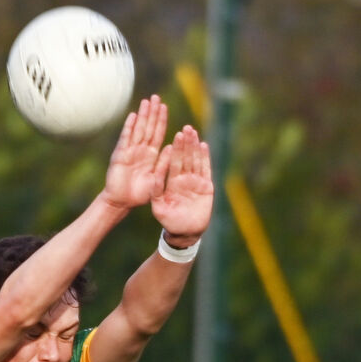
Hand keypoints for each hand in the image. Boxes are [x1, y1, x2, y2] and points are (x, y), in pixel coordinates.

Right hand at [102, 95, 171, 210]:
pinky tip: (133, 116)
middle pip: (148, 127)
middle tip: (156, 97)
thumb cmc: (140, 193)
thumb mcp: (157, 179)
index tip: (164, 106)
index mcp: (151, 155)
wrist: (122, 202)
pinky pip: (126, 139)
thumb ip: (163, 164)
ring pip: (138, 129)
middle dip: (152, 112)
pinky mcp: (120, 155)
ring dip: (142, 115)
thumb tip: (172, 147)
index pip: (158, 133)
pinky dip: (129, 127)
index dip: (161, 120)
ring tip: (146, 101)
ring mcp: (130, 151)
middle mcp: (141, 150)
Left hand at [151, 126, 212, 245]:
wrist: (185, 233)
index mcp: (171, 181)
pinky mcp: (206, 187)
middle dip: (185, 143)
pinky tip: (204, 146)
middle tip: (186, 128)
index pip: (173, 162)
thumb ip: (156, 191)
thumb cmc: (169, 221)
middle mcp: (184, 179)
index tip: (174, 136)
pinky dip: (205, 158)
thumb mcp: (158, 206)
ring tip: (194, 133)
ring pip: (195, 161)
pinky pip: (206, 170)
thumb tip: (154, 176)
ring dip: (195, 147)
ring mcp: (195, 182)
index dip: (174, 150)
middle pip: (185, 157)